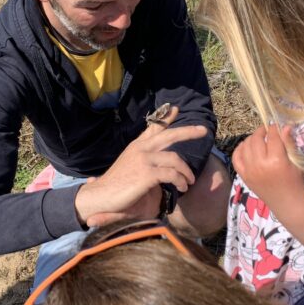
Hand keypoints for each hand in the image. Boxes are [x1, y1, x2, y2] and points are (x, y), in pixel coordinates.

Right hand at [75, 107, 206, 225]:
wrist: (100, 195)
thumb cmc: (115, 184)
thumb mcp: (129, 164)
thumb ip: (143, 157)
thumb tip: (157, 158)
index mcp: (137, 145)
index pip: (154, 127)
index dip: (166, 118)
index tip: (176, 109)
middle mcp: (141, 148)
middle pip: (169, 135)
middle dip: (188, 132)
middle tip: (203, 131)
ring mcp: (144, 160)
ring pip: (175, 159)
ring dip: (186, 172)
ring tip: (189, 181)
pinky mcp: (147, 174)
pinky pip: (172, 175)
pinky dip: (180, 181)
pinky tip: (182, 187)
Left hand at [232, 124, 303, 206]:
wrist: (286, 202)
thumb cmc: (295, 181)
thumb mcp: (296, 161)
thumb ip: (289, 143)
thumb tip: (285, 126)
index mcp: (276, 160)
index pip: (272, 136)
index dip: (274, 128)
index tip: (276, 126)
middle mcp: (260, 164)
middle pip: (256, 139)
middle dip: (261, 131)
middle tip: (266, 131)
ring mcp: (249, 170)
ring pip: (245, 146)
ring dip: (251, 139)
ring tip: (258, 139)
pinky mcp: (244, 176)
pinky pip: (236, 158)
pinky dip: (239, 149)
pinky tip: (246, 146)